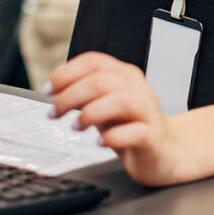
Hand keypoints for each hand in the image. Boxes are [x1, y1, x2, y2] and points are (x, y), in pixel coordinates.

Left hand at [46, 51, 192, 186]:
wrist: (165, 152)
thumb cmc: (132, 128)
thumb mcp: (105, 106)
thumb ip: (86, 96)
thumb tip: (57, 91)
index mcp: (125, 76)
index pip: (95, 61)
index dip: (67, 73)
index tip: (48, 89)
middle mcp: (138, 89)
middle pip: (102, 79)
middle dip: (71, 95)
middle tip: (55, 113)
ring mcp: (147, 111)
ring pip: (121, 99)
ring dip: (91, 113)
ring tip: (77, 126)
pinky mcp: (153, 136)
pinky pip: (136, 132)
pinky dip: (114, 137)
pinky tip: (101, 143)